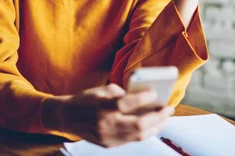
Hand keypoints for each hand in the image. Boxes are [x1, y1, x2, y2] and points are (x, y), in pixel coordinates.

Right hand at [56, 84, 173, 146]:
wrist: (66, 117)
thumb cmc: (86, 100)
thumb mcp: (102, 90)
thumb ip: (122, 94)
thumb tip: (144, 97)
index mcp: (103, 107)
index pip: (127, 103)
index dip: (144, 98)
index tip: (155, 92)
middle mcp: (105, 124)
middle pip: (138, 125)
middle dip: (158, 117)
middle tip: (168, 109)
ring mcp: (107, 137)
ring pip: (138, 135)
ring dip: (155, 127)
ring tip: (164, 118)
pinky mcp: (108, 144)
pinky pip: (131, 139)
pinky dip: (144, 132)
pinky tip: (152, 125)